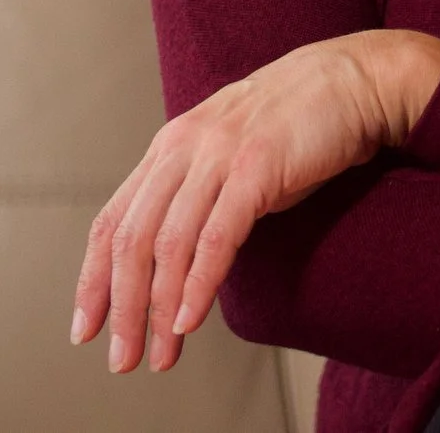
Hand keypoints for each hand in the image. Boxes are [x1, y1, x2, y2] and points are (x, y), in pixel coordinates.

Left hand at [71, 28, 439, 372]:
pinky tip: (189, 319)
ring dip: (156, 307)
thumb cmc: (298, 126)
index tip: (85, 327)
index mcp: (170, 147)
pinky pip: (216, 236)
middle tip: (122, 358)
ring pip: (167, 242)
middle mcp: (183, 148)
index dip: (93, 278)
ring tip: (160, 354)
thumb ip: (199, 195)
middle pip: (130, 238)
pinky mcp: (256, 166)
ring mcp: (218, 154)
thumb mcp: (231, 156)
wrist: (354, 80)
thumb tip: (178, 260)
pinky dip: (198, 283)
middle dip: (121, 307)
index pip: (112, 221)